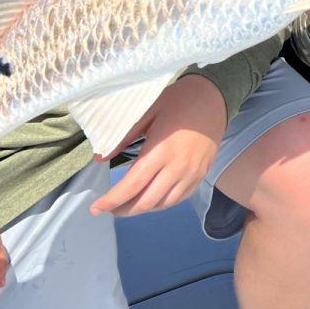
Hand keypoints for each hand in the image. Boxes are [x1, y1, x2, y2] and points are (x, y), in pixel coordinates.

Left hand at [90, 74, 225, 216]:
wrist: (214, 98)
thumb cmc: (178, 101)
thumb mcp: (146, 113)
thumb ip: (123, 138)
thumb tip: (99, 159)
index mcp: (160, 152)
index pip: (132, 186)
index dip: (111, 201)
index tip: (95, 208)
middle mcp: (177, 168)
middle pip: (146, 202)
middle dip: (124, 210)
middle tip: (109, 209)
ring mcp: (191, 175)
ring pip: (163, 204)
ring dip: (142, 208)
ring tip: (128, 204)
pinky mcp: (200, 176)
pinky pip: (178, 199)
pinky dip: (161, 203)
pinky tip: (150, 197)